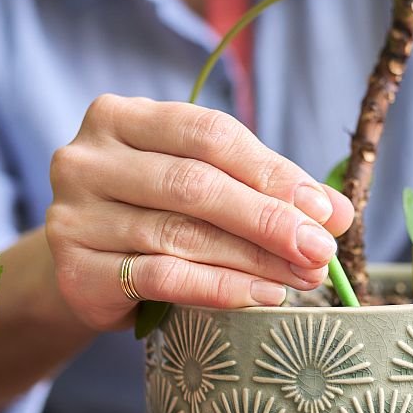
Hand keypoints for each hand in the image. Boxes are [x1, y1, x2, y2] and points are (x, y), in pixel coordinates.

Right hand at [46, 95, 353, 332]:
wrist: (85, 270)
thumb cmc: (154, 212)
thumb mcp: (204, 184)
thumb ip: (264, 187)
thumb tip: (338, 212)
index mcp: (120, 117)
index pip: (208, 134)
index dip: (271, 170)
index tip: (322, 209)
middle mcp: (86, 159)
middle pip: (194, 184)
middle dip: (268, 219)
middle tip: (320, 249)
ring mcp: (74, 215)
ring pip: (181, 235)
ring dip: (254, 259)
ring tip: (302, 277)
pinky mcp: (75, 270)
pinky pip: (160, 278)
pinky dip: (219, 288)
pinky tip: (261, 295)